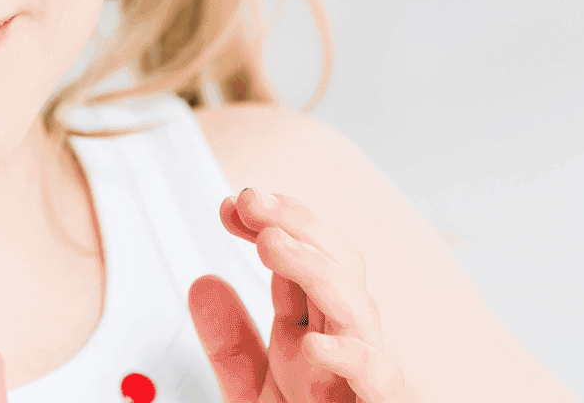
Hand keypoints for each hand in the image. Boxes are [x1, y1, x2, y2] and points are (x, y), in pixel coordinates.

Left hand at [187, 188, 413, 402]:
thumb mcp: (254, 393)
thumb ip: (228, 343)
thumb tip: (203, 282)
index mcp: (312, 336)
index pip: (300, 262)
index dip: (270, 223)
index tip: (229, 205)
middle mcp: (342, 347)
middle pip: (338, 266)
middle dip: (298, 224)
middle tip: (252, 200)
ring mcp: (364, 377)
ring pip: (360, 308)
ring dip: (316, 268)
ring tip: (271, 244)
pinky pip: (381, 380)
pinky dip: (354, 359)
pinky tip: (316, 344)